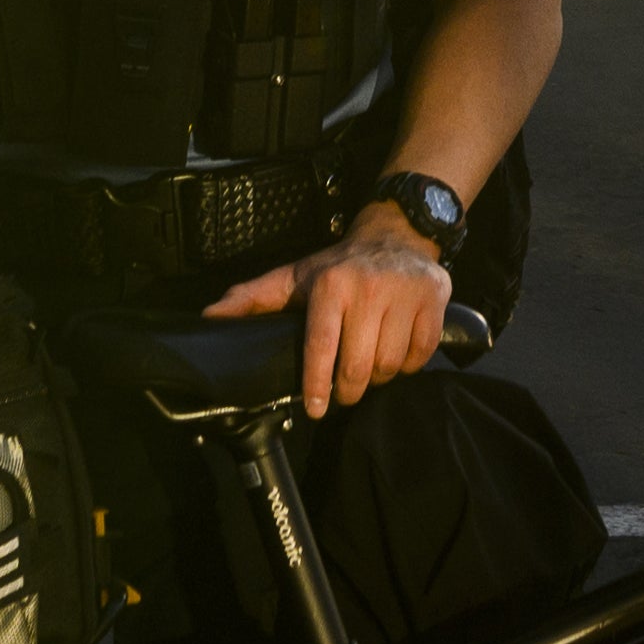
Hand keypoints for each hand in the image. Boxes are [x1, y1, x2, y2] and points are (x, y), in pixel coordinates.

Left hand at [207, 213, 453, 419]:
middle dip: (348, 390)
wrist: (396, 234)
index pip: (321, 347)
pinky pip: (421, 353)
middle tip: (343, 393)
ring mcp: (404, 294)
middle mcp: (368, 287)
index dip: (316, 385)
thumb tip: (210, 317)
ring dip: (379, 378)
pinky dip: (409, 365)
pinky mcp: (434, 300)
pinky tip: (396, 356)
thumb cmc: (339, 266)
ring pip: (390, 364)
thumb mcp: (294, 277)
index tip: (314, 408)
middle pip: (358, 365)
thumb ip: (251, 299)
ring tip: (369, 370)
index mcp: (331, 285)